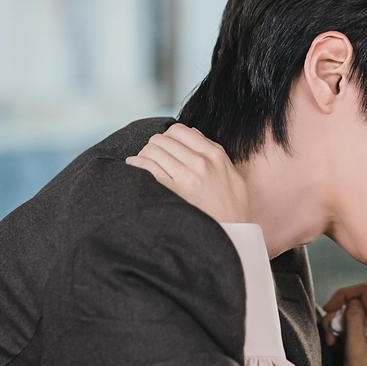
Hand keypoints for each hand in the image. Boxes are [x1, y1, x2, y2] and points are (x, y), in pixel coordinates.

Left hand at [124, 124, 250, 223]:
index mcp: (215, 154)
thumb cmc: (232, 207)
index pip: (180, 131)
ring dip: (144, 154)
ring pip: (152, 150)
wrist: (233, 234)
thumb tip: (193, 134)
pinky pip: (147, 168)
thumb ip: (214, 152)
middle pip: (163, 139)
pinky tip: (133, 166)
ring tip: (141, 161)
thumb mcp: (232, 174)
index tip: (166, 146)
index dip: (168, 136)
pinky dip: (136, 164)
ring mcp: (187, 177)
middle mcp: (201, 162)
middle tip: (152, 155)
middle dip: (154, 145)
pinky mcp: (174, 192)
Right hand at [321, 284, 366, 365]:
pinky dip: (341, 330)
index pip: (364, 291)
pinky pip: (354, 324)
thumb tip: (350, 301)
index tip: (328, 310)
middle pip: (357, 300)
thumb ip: (353, 322)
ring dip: (337, 323)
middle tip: (328, 332)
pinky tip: (336, 344)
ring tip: (331, 341)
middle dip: (338, 312)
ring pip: (353, 312)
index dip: (343, 295)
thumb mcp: (356, 351)